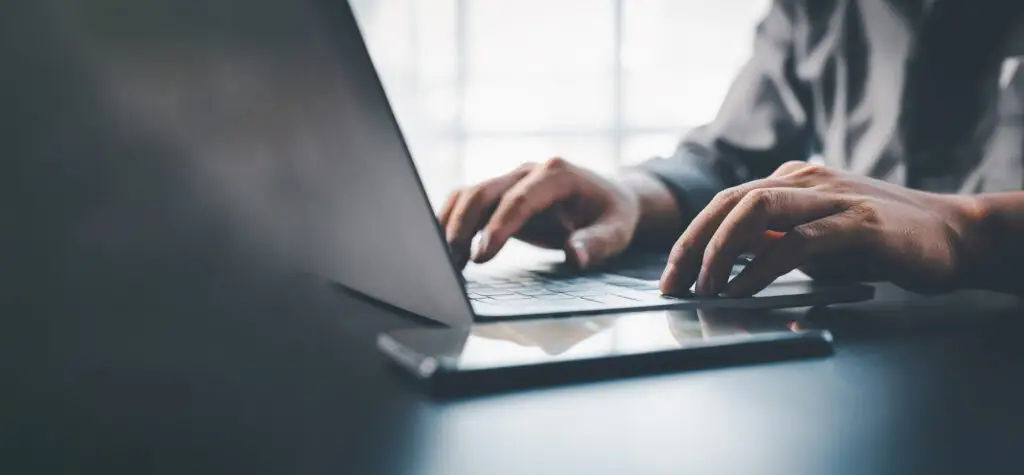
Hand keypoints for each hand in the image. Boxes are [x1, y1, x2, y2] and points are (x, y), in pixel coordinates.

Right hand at [439, 158, 640, 268]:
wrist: (610, 198)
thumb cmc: (613, 216)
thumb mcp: (616, 231)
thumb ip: (596, 243)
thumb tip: (574, 254)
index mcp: (557, 174)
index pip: (519, 199)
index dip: (498, 227)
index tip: (482, 256)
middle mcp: (529, 172)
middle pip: (484, 191)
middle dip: (463, 226)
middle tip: (453, 262)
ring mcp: (512, 180)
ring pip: (469, 194)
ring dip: (452, 224)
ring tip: (445, 260)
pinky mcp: (501, 195)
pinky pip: (469, 203)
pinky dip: (454, 223)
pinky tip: (449, 251)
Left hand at [659, 161, 977, 296]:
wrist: (955, 236)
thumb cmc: (882, 243)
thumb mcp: (818, 240)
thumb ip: (776, 241)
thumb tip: (727, 264)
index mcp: (793, 179)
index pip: (726, 201)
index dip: (692, 237)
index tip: (671, 275)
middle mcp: (807, 180)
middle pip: (729, 200)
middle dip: (693, 243)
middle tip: (672, 284)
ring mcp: (833, 197)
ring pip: (756, 209)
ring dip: (720, 250)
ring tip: (703, 288)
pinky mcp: (859, 224)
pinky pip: (795, 241)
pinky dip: (760, 266)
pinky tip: (741, 290)